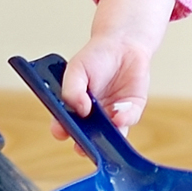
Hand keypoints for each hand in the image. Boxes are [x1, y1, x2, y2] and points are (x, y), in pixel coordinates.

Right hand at [52, 0, 174, 147]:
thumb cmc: (95, 56)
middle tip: (82, 146)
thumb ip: (72, 89)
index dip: (61, 130)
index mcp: (74, 107)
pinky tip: (118, 116)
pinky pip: (127, 121)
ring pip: (109, 135)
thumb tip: (80, 110)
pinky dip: (123, 120)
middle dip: (84, 144)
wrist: (123, 44)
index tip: (61, 132)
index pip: (64, 124)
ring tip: (102, 136)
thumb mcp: (76, 69)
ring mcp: (112, 116)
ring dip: (106, 139)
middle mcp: (92, 116)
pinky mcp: (130, 111)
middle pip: (87, 137)